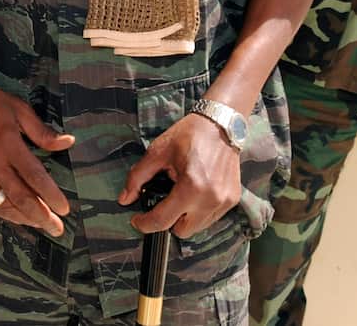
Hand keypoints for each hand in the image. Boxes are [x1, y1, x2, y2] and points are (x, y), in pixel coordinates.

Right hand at [0, 75, 73, 235]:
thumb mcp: (19, 109)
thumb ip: (42, 132)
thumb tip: (68, 142)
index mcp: (7, 142)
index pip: (34, 176)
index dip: (51, 195)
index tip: (64, 209)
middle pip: (20, 197)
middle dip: (41, 216)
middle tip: (57, 228)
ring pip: (2, 204)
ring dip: (23, 218)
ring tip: (41, 225)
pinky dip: (2, 213)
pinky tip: (16, 217)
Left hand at [119, 113, 240, 238]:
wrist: (219, 124)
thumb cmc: (189, 135)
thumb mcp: (157, 152)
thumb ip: (138, 177)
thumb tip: (124, 199)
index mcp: (191, 187)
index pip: (163, 220)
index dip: (145, 224)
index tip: (137, 221)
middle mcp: (210, 199)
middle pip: (181, 231)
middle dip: (167, 221)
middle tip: (162, 203)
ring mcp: (224, 201)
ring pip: (197, 227)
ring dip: (184, 217)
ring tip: (180, 194)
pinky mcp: (232, 200)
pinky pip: (210, 218)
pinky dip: (199, 212)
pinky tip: (194, 193)